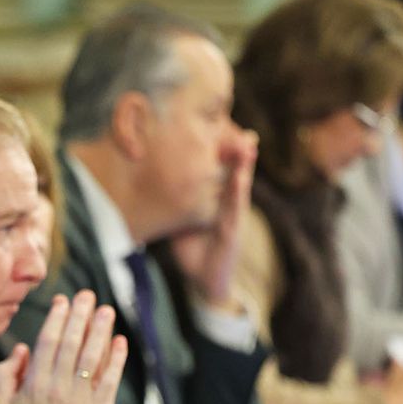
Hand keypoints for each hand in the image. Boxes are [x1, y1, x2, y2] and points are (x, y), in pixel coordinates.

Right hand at [0, 290, 126, 403]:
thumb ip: (4, 374)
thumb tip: (21, 348)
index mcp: (34, 384)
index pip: (47, 343)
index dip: (57, 319)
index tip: (63, 301)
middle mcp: (58, 388)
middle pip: (72, 344)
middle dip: (80, 316)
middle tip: (88, 296)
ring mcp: (80, 400)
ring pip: (92, 358)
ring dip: (100, 331)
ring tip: (106, 310)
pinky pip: (109, 380)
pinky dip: (116, 359)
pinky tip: (119, 341)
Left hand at [166, 125, 258, 307]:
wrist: (204, 280)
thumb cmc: (192, 248)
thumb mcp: (181, 219)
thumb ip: (177, 200)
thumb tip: (155, 182)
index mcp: (216, 200)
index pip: (219, 169)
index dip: (220, 149)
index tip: (219, 123)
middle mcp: (227, 204)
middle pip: (233, 172)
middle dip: (237, 149)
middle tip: (241, 125)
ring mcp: (232, 216)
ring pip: (239, 185)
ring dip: (244, 165)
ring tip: (247, 143)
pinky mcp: (233, 231)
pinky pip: (234, 209)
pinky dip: (237, 192)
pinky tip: (238, 178)